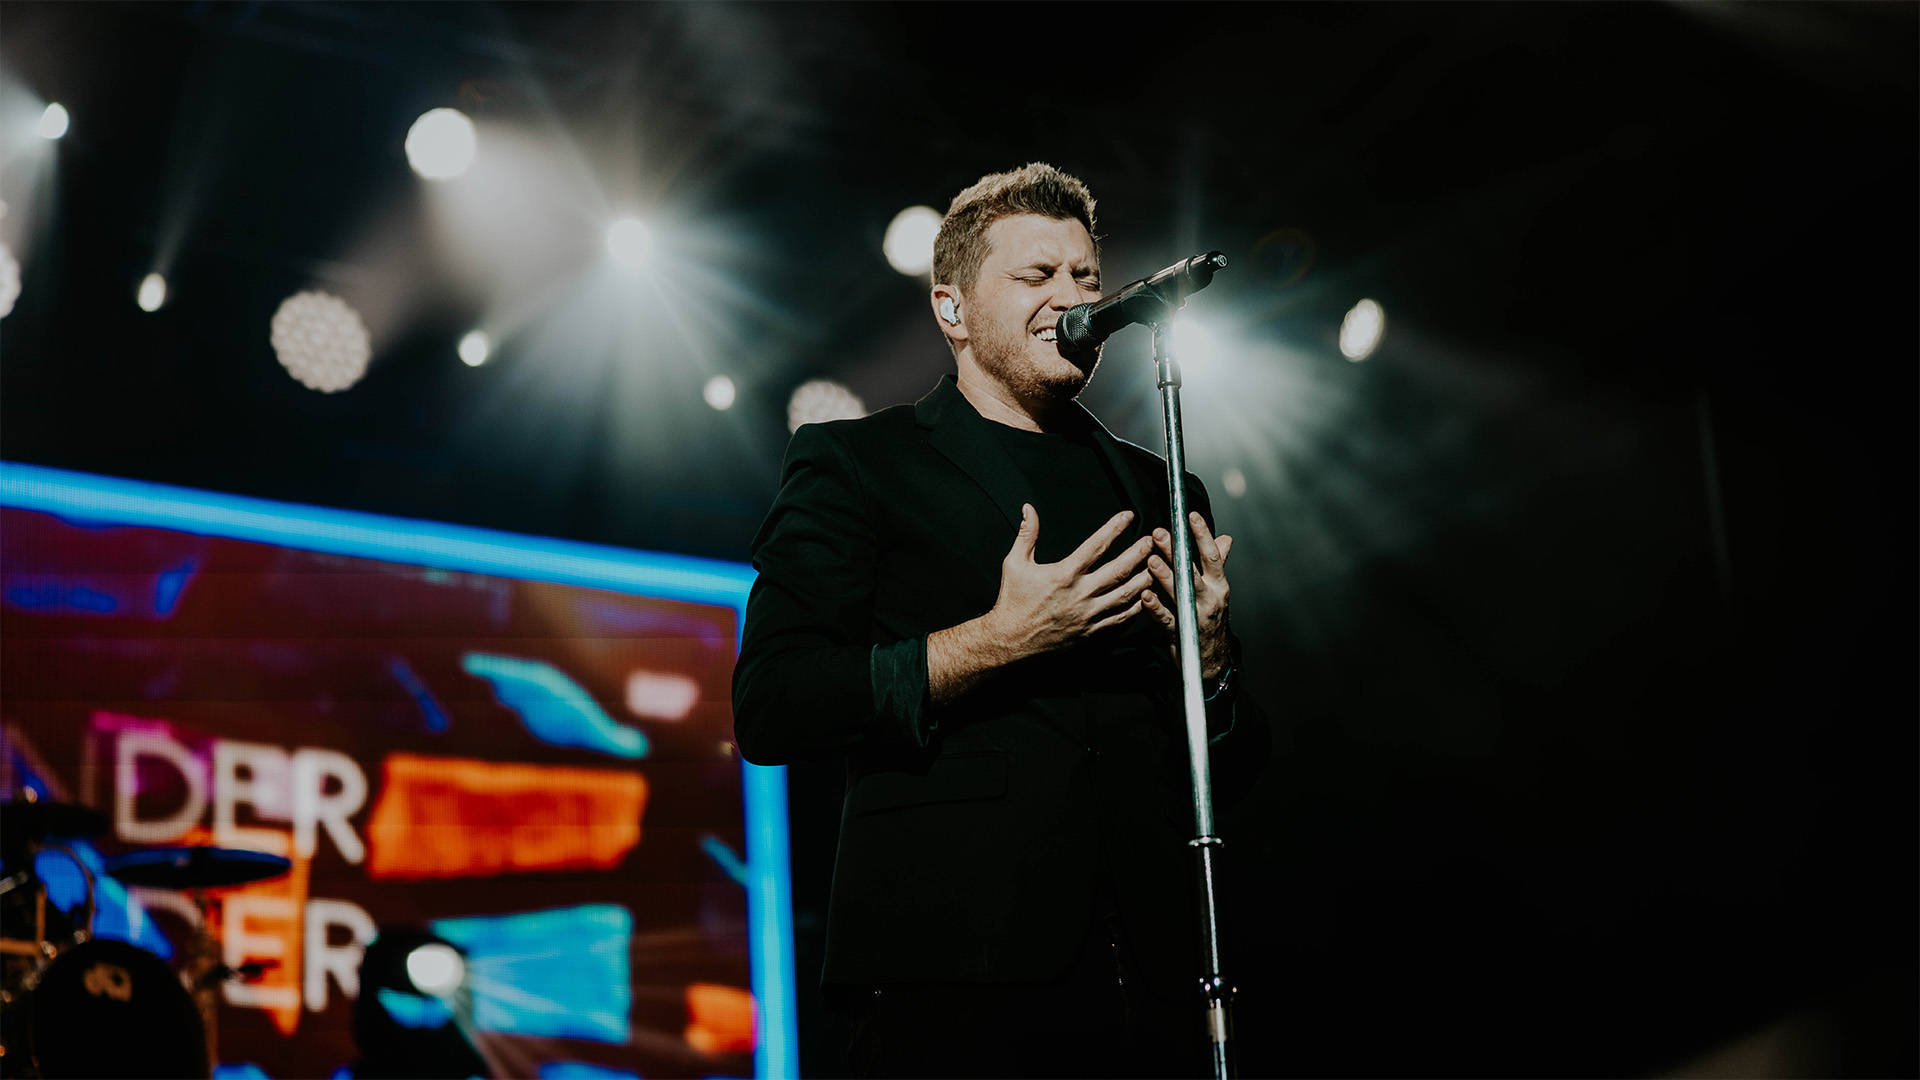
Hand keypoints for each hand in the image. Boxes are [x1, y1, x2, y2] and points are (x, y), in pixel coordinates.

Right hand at [986, 505, 1155, 660]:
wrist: (1011, 640)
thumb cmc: (1013, 601)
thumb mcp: (1015, 563)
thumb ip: (1026, 534)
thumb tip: (1028, 509)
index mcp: (1064, 574)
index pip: (1096, 545)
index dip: (1115, 528)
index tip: (1128, 516)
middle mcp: (1080, 594)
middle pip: (1119, 570)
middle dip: (1139, 553)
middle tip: (1153, 541)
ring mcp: (1088, 615)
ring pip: (1126, 595)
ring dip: (1144, 579)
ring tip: (1157, 566)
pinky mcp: (1091, 632)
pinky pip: (1121, 618)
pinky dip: (1136, 607)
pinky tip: (1145, 596)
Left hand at [1141, 512, 1233, 681]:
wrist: (1210, 660)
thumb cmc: (1209, 619)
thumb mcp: (1217, 591)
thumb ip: (1217, 565)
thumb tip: (1225, 539)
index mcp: (1219, 585)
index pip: (1212, 556)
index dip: (1202, 535)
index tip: (1190, 516)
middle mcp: (1210, 598)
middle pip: (1192, 571)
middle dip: (1176, 551)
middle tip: (1159, 533)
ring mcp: (1195, 615)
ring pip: (1180, 592)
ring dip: (1165, 576)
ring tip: (1151, 560)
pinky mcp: (1179, 632)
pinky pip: (1166, 618)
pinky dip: (1156, 607)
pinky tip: (1146, 596)